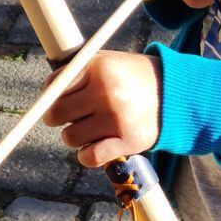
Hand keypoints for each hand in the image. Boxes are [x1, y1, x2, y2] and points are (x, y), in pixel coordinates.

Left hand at [45, 50, 160, 170]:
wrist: (176, 94)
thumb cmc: (132, 78)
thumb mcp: (107, 62)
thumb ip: (76, 74)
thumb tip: (45, 96)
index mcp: (99, 68)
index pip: (53, 86)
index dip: (51, 95)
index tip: (57, 100)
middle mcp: (106, 92)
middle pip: (56, 114)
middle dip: (57, 117)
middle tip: (71, 116)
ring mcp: (117, 119)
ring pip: (70, 137)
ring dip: (74, 136)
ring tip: (90, 128)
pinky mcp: (127, 142)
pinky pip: (89, 157)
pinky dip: (86, 156)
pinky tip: (93, 148)